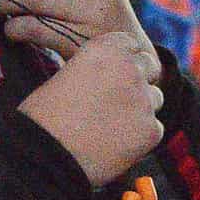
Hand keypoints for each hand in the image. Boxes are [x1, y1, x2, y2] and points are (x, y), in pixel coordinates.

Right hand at [18, 31, 164, 187]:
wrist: (44, 157)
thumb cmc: (43, 119)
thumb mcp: (64, 77)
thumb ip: (93, 70)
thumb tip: (106, 77)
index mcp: (105, 49)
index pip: (130, 43)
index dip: (123, 58)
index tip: (114, 72)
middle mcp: (129, 69)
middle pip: (149, 66)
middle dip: (138, 80)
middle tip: (118, 100)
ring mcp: (143, 100)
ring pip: (155, 98)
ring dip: (141, 108)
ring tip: (112, 126)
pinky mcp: (151, 129)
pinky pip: (154, 129)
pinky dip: (139, 137)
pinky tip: (115, 146)